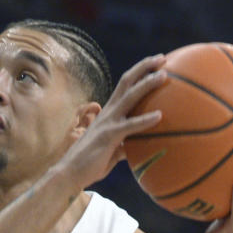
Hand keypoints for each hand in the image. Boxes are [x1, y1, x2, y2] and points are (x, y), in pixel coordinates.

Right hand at [59, 54, 167, 187]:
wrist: (69, 173)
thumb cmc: (90, 165)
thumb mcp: (112, 151)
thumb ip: (126, 144)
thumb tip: (141, 146)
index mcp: (108, 113)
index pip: (125, 86)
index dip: (139, 73)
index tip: (156, 64)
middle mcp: (108, 113)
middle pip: (126, 82)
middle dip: (144, 68)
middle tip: (162, 58)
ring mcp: (107, 123)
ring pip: (129, 97)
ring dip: (147, 84)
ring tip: (164, 76)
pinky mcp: (108, 136)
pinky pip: (129, 125)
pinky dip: (144, 120)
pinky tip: (160, 116)